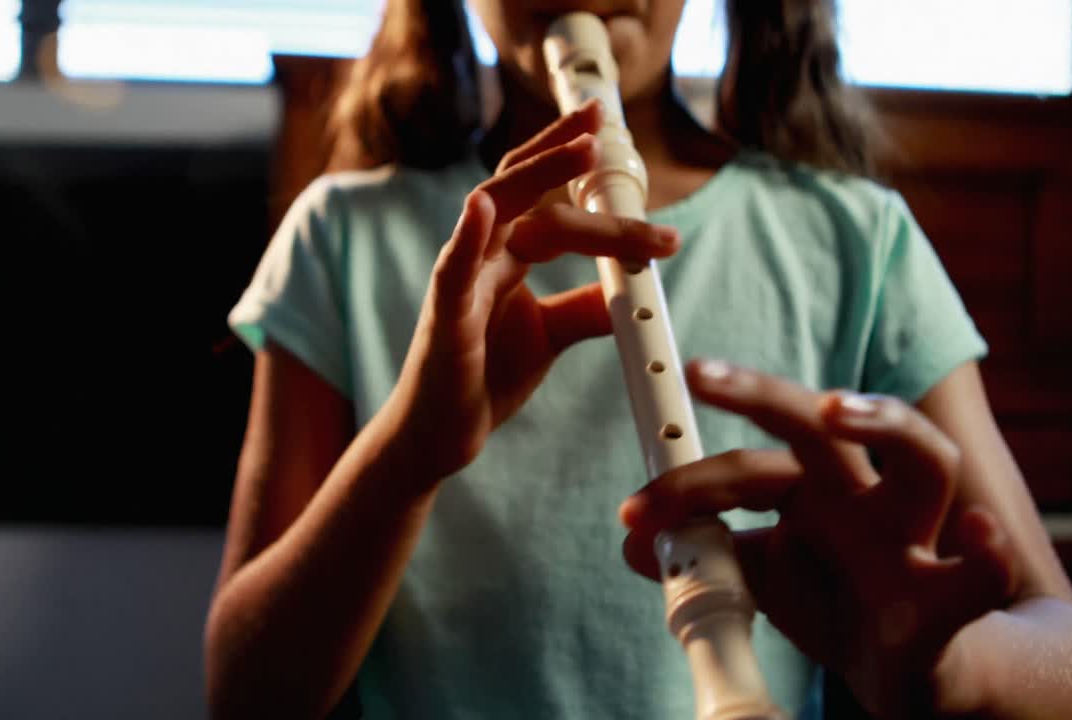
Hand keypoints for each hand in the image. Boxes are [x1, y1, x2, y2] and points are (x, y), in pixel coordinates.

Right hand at [386, 99, 679, 482]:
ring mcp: (459, 282)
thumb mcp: (550, 335)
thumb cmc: (484, 378)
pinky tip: (481, 208)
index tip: (610, 129)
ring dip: (536, 177)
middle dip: (562, 150)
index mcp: (507, 255)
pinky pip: (453, 271)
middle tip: (604, 121)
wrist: (440, 436)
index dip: (572, 162)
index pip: (544, 196)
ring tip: (580, 147)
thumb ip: (586, 307)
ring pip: (494, 212)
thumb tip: (631, 285)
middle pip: (522, 187)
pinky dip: (466, 238)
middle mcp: (481, 256)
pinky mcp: (443, 319)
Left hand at [618, 360, 1018, 717]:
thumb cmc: (837, 602)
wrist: (916, 671)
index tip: (634, 511)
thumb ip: (707, 556)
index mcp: (812, 491)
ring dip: (883, 423)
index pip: (746, 467)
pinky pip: (981, 577)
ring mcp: (911, 540)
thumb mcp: (761, 578)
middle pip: (821, 424)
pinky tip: (979, 539)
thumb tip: (634, 543)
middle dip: (761, 392)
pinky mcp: (949, 601)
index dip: (686, 484)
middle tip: (699, 373)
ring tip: (834, 409)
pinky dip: (985, 560)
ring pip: (925, 459)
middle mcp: (863, 497)